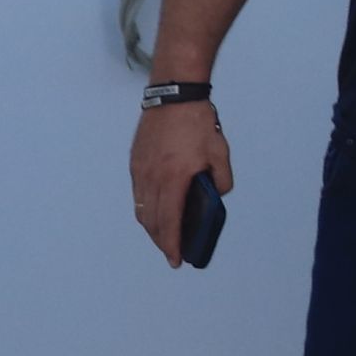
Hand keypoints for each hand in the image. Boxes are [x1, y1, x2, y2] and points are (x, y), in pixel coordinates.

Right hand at [129, 101, 232, 266]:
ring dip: (152, 227)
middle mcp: (151, 178)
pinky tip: (156, 210)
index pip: (169, 221)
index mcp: (174, 178)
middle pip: (151, 221)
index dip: (171, 244)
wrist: (173, 96)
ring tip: (164, 235)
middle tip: (172, 252)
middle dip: (161, 240)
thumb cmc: (198, 123)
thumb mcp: (220, 152)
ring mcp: (140, 171)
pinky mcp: (135, 163)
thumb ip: (221, 179)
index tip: (176, 260)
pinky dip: (145, 209)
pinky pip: (138, 195)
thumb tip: (216, 196)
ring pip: (141, 210)